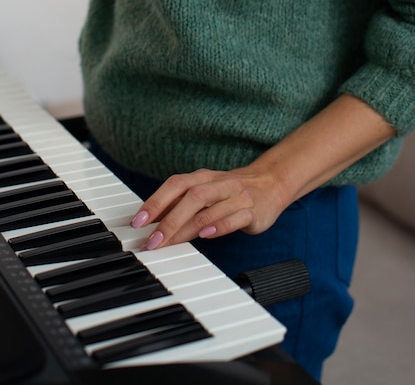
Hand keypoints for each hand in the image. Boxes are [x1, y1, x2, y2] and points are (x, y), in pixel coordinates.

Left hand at [131, 165, 286, 249]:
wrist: (270, 183)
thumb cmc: (230, 192)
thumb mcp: (205, 192)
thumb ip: (181, 205)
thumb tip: (150, 221)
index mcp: (203, 177)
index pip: (175, 184)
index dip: (155, 201)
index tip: (138, 221)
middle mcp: (218, 183)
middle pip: (191, 197)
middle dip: (168, 220)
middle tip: (152, 240)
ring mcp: (236, 196)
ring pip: (210, 208)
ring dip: (188, 226)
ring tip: (170, 242)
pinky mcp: (252, 211)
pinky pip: (235, 218)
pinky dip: (220, 226)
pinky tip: (207, 235)